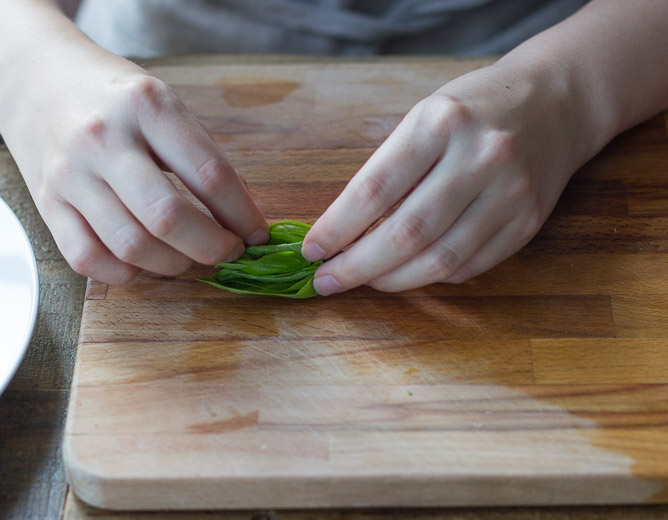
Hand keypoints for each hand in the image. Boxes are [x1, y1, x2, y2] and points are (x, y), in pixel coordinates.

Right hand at [0, 40, 267, 283]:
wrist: (32, 76)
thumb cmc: (111, 94)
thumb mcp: (161, 102)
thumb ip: (197, 153)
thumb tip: (239, 215)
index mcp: (146, 106)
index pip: (208, 174)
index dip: (242, 215)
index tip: (257, 234)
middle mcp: (104, 139)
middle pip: (168, 219)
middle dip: (213, 248)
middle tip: (229, 252)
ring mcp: (70, 175)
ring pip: (131, 247)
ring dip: (174, 266)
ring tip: (191, 259)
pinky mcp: (45, 203)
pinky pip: (88, 259)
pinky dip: (125, 273)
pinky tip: (144, 262)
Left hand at [303, 59, 598, 293]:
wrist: (556, 103)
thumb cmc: (472, 110)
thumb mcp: (424, 118)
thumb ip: (390, 171)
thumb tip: (344, 232)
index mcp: (441, 123)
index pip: (375, 189)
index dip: (338, 227)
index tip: (311, 249)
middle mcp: (480, 157)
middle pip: (406, 233)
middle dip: (358, 267)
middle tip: (328, 280)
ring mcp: (510, 193)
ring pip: (440, 260)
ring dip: (392, 281)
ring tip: (364, 281)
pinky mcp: (528, 222)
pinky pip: (470, 266)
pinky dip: (432, 276)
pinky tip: (410, 272)